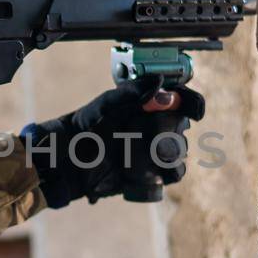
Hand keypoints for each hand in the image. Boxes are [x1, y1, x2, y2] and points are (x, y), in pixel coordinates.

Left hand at [21, 75, 206, 208]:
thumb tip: (159, 81)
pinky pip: (170, 176)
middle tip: (161, 138)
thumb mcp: (100, 108)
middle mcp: (151, 127)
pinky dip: (170, 175)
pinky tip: (159, 174)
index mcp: (144, 106)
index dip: (192, 102)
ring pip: (179, 152)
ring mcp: (150, 151)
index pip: (178, 99)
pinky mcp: (146, 174)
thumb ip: (126, 95)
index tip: (195, 111)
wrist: (62, 164)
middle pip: (181, 127)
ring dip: (176, 155)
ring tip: (159, 158)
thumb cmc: (79, 129)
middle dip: (177, 133)